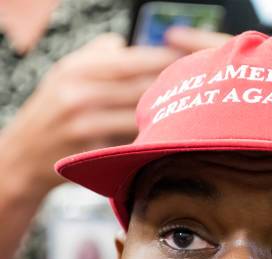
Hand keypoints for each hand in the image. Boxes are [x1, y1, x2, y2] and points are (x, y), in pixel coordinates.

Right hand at [0, 28, 230, 258]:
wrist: (23, 158)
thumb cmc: (51, 114)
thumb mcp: (65, 75)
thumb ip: (96, 57)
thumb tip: (126, 44)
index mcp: (78, 68)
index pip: (132, 60)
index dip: (165, 61)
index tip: (193, 62)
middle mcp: (79, 91)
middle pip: (141, 85)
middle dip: (175, 87)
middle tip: (206, 88)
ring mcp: (84, 122)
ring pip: (139, 115)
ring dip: (168, 115)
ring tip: (196, 114)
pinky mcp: (90, 149)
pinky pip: (129, 142)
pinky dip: (150, 139)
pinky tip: (172, 139)